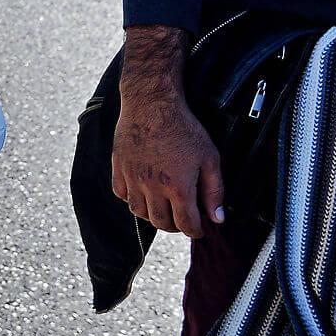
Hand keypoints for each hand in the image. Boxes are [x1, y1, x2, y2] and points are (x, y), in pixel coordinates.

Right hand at [112, 89, 224, 238]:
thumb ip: (214, 191)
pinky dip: (132, 199)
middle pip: (161, 223)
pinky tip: (143, 191)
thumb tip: (217, 218)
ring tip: (163, 206)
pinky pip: (121, 195)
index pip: (186, 224)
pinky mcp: (118, 168)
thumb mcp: (209, 158)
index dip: (195, 231)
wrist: (151, 104)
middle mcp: (153, 187)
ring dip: (153, 214)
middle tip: (182, 218)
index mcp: (178, 187)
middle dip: (175, 226)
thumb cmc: (183, 128)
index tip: (198, 228)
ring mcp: (132, 178)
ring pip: (139, 212)